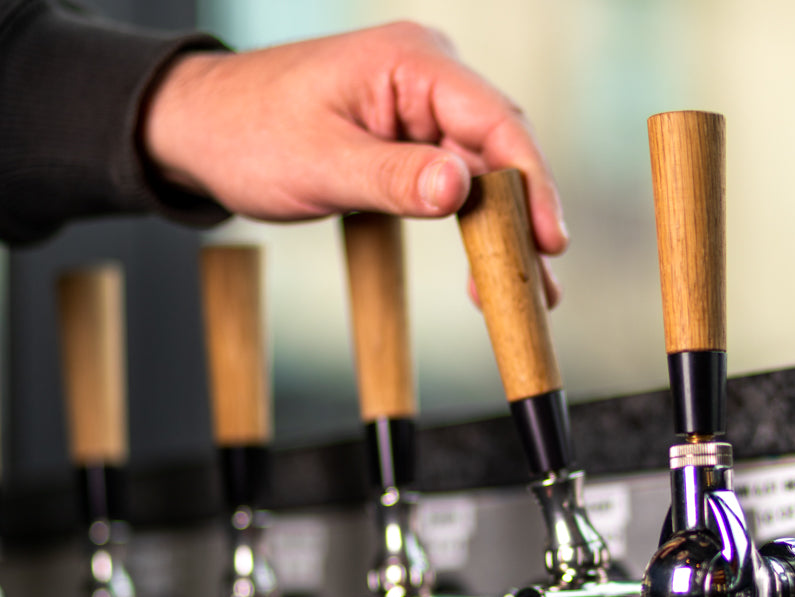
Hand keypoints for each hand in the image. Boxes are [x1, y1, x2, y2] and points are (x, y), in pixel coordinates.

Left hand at [143, 21, 566, 284]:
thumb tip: (461, 190)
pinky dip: (474, 228)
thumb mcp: (321, 164)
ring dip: (505, 233)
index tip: (550, 239)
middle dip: (526, 220)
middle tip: (540, 288)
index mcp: (410, 62)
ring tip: (526, 294)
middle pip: (503, 149)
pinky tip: (484, 274)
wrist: (203, 130)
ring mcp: (423, 107)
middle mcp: (428, 76)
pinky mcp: (413, 139)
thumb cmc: (250, 135)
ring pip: (487, 173)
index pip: (496, 120)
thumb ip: (394, 178)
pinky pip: (459, 184)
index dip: (531, 182)